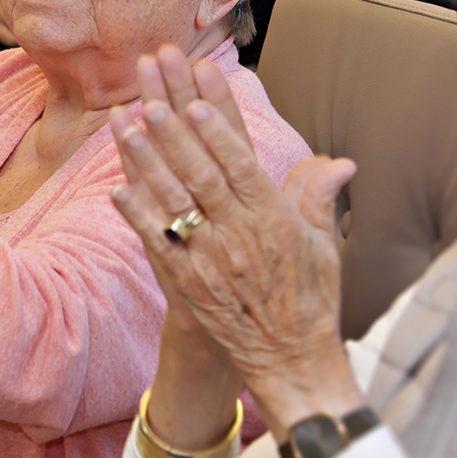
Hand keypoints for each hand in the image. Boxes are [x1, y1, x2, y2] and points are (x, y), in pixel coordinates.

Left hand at [109, 47, 360, 431]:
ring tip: (127, 126)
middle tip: (151, 95)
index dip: (219, 131)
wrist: (291, 362)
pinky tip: (117, 188)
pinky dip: (138, 216)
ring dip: (148, 162)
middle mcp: (239, 236)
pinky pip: (157, 245)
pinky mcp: (188, 285)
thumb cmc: (311, 301)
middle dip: (175, 134)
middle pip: (201, 175)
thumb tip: (340, 161)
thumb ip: (318, 198)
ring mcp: (210, 261)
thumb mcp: (324, 246)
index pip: (242, 165)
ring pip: (174, 203)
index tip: (199, 98)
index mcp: (274, 220)